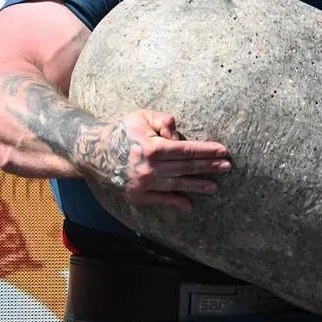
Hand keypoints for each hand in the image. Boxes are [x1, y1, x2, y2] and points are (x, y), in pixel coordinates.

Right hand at [77, 110, 231, 209]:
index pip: (186, 150)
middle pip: (185, 168)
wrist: (94, 152)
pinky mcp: (137, 195)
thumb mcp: (141, 117)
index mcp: (152, 147)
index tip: (223, 151)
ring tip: (214, 187)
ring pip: (177, 185)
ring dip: (197, 185)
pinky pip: (161, 199)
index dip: (206, 151)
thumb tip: (179, 134)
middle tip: (227, 167)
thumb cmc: (122, 130)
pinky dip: (175, 202)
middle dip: (208, 167)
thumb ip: (163, 121)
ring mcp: (143, 184)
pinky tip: (189, 204)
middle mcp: (149, 168)